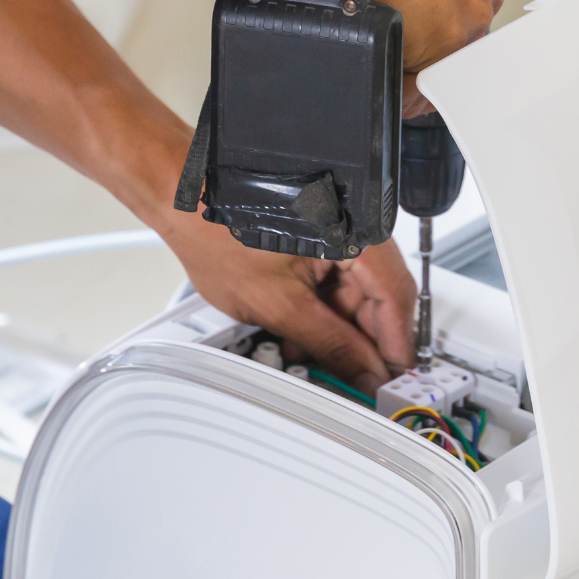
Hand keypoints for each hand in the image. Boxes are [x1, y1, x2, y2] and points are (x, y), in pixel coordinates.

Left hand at [152, 207, 417, 393]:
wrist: (182, 199)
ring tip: (307, 352)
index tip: (389, 379)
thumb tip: (364, 372)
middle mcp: (355, 224)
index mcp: (355, 232)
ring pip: (358, 291)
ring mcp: (340, 227)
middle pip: (381, 296)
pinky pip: (338, 277)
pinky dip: (322, 306)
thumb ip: (330, 345)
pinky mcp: (323, 233)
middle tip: (350, 377)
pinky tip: (299, 327)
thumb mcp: (279, 305)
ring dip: (338, 327)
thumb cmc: (216, 229)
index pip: (396, 298)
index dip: (394, 347)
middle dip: (361, 341)